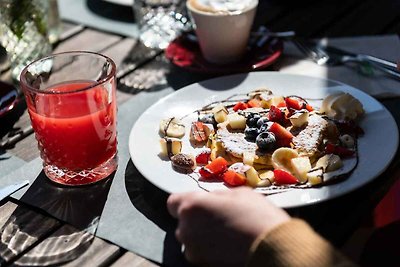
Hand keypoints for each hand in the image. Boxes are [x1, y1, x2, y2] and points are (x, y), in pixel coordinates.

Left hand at [167, 187, 289, 266]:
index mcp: (192, 206)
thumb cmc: (256, 215)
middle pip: (184, 221)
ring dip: (202, 235)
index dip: (186, 202)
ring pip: (191, 238)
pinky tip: (227, 245)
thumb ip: (217, 197)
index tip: (199, 203)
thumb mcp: (238, 193)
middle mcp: (185, 229)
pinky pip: (200, 252)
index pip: (174, 202)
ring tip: (226, 233)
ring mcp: (192, 250)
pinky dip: (209, 249)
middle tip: (219, 217)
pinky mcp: (201, 265)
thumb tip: (212, 200)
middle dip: (197, 219)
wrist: (272, 247)